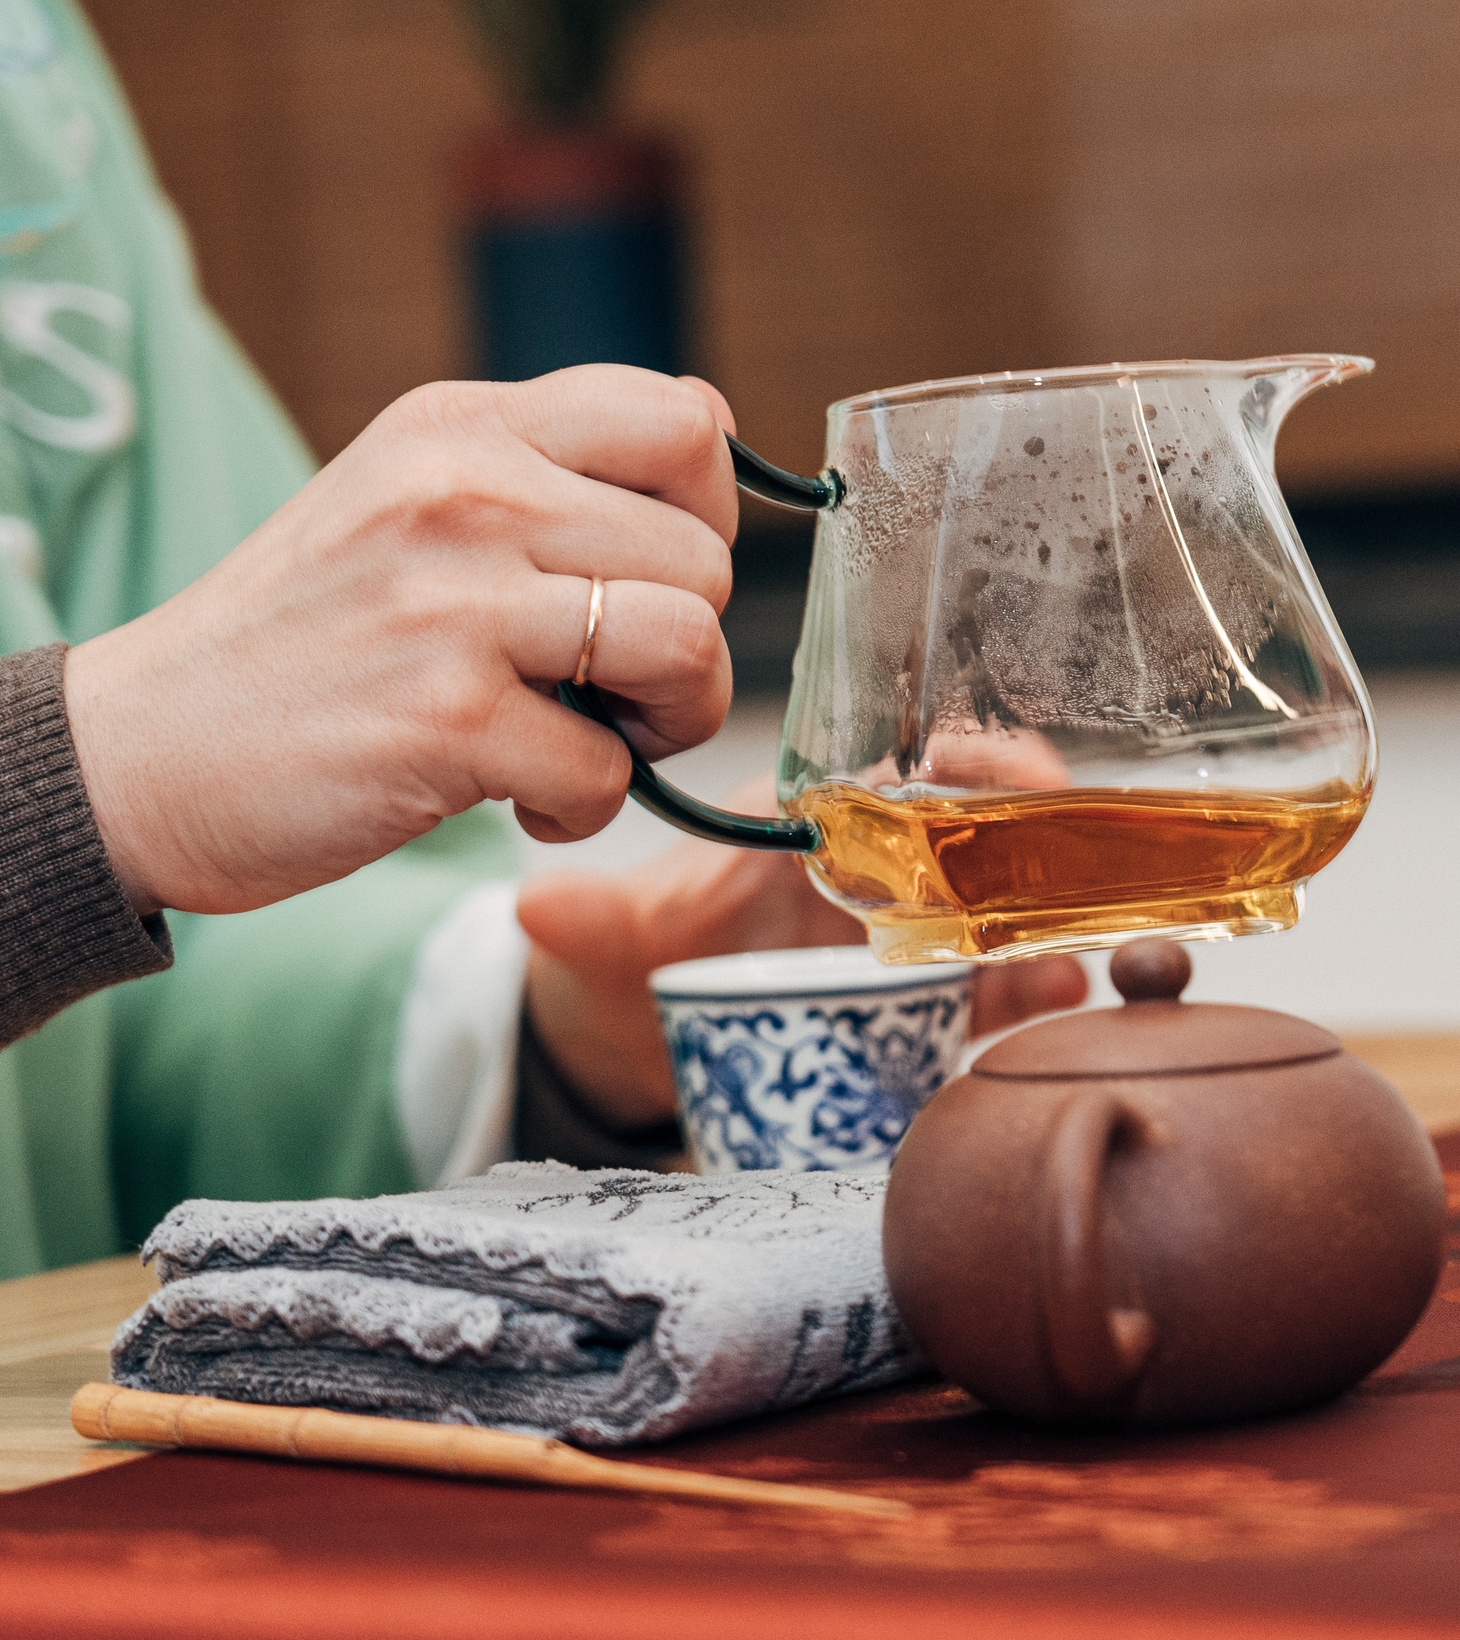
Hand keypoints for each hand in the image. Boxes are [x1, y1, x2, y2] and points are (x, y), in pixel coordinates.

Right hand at [63, 365, 740, 916]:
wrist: (145, 750)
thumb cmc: (311, 636)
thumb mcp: (413, 500)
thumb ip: (550, 471)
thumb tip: (718, 441)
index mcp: (461, 427)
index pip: (682, 419)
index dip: (706, 511)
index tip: (652, 572)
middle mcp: (461, 495)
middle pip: (706, 554)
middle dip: (692, 641)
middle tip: (616, 686)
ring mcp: (453, 606)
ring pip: (689, 647)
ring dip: (669, 721)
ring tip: (591, 735)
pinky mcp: (446, 721)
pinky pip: (609, 769)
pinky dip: (583, 804)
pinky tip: (520, 796)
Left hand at [517, 792, 1089, 1125]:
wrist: (630, 1036)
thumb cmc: (630, 957)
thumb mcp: (614, 938)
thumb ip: (592, 921)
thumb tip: (540, 909)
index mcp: (814, 823)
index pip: (905, 766)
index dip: (972, 761)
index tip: (1015, 773)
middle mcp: (869, 865)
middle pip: (978, 831)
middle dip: (1037, 841)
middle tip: (1071, 867)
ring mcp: (900, 933)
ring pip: (997, 908)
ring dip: (1047, 921)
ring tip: (1077, 955)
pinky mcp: (917, 1001)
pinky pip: (989, 985)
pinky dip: (1031, 986)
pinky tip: (1061, 994)